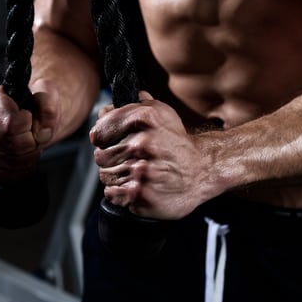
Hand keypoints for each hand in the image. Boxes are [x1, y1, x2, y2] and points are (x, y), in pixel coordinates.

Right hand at [0, 83, 58, 184]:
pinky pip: (1, 174)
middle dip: (29, 142)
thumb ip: (48, 107)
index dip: (28, 126)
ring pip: (9, 161)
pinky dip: (16, 169)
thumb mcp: (46, 94)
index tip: (29, 120)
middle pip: (12, 144)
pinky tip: (17, 156)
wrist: (24, 119)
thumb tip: (43, 132)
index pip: (12, 124)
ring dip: (25, 156)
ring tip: (25, 144)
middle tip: (30, 134)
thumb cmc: (31, 105)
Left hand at [90, 91, 213, 219]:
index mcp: (143, 119)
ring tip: (137, 173)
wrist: (202, 171)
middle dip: (111, 158)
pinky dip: (120, 193)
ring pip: (105, 175)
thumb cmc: (177, 144)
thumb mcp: (161, 114)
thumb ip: (132, 107)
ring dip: (116, 176)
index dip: (103, 137)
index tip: (112, 142)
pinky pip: (112, 194)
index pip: (99, 131)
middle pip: (100, 155)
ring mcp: (141, 171)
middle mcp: (142, 143)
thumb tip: (106, 109)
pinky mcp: (141, 194)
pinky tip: (137, 185)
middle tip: (130, 160)